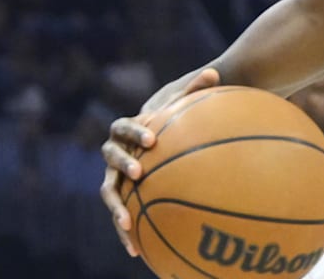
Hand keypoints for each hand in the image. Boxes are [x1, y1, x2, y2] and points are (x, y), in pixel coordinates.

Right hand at [99, 68, 219, 255]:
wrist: (153, 141)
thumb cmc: (170, 122)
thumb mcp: (181, 107)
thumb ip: (194, 90)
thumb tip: (215, 71)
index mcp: (127, 130)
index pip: (124, 128)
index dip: (135, 134)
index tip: (152, 140)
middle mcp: (114, 153)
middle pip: (111, 158)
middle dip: (123, 165)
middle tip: (139, 173)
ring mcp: (114, 176)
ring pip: (108, 192)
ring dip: (115, 208)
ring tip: (127, 224)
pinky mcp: (120, 198)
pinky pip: (120, 215)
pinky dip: (126, 232)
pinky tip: (135, 251)